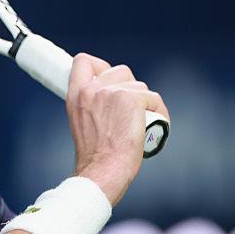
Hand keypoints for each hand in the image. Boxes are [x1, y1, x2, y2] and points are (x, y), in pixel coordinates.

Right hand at [66, 54, 167, 203]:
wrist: (103, 171)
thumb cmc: (95, 157)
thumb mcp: (82, 123)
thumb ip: (91, 105)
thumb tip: (110, 97)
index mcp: (75, 95)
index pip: (83, 61)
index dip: (100, 68)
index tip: (108, 85)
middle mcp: (91, 89)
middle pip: (120, 70)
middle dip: (129, 88)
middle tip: (129, 112)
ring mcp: (111, 92)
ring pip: (139, 86)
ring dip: (145, 103)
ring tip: (141, 125)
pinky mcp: (132, 99)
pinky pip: (154, 98)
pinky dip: (159, 113)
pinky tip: (153, 128)